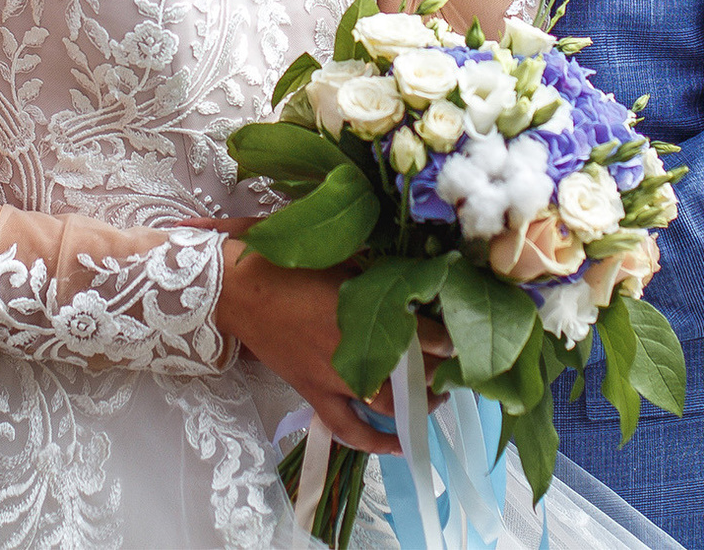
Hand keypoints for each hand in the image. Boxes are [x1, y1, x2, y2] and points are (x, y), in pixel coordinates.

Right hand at [211, 236, 451, 453]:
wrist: (238, 288)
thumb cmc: (289, 263)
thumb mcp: (344, 258)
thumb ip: (380, 276)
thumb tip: (416, 280)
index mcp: (365, 313)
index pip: (427, 336)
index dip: (452, 341)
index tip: (466, 338)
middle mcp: (356, 352)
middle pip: (416, 377)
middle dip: (442, 376)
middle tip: (457, 370)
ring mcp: (334, 379)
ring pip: (391, 407)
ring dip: (419, 407)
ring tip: (436, 398)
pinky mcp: (314, 395)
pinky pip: (349, 431)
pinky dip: (376, 443)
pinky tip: (400, 445)